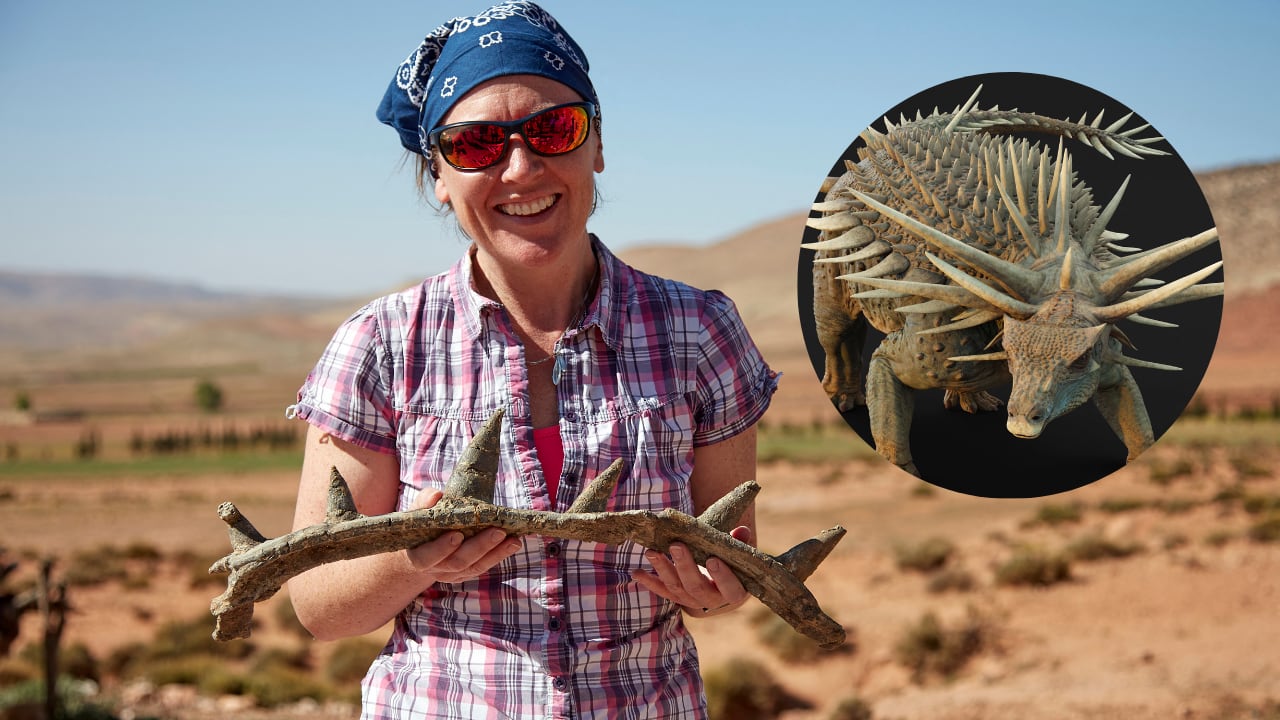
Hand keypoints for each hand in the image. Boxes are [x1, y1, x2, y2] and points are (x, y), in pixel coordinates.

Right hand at [404, 488, 522, 583]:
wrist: (419, 550)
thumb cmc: (418, 527)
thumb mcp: (414, 514)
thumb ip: (423, 503)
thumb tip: (436, 495)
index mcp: (417, 556)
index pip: (427, 557)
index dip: (442, 548)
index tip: (457, 535)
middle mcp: (436, 569)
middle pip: (457, 562)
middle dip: (479, 547)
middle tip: (497, 532)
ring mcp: (452, 573)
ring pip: (475, 567)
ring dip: (496, 553)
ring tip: (514, 539)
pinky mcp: (467, 572)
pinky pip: (483, 566)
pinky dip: (499, 555)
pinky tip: (513, 543)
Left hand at [631, 526, 751, 616]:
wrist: (719, 580)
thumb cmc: (731, 561)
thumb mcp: (738, 553)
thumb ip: (740, 543)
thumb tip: (741, 532)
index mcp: (734, 591)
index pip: (731, 588)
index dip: (722, 576)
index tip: (712, 559)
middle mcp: (711, 600)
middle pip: (697, 587)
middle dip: (685, 566)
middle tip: (676, 545)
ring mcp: (691, 601)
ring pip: (676, 588)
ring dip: (663, 569)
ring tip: (652, 551)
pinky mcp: (676, 597)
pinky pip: (662, 591)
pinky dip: (649, 582)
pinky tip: (636, 572)